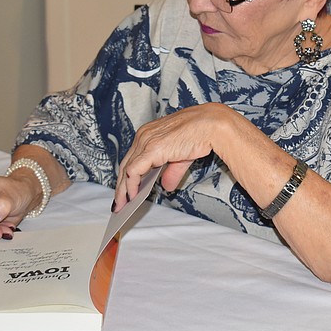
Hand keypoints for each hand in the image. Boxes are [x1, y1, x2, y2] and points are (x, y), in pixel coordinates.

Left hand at [113, 103, 234, 211]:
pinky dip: (130, 186)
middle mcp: (144, 135)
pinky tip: (132, 196)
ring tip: (122, 205)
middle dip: (121, 186)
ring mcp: (146, 141)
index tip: (124, 190)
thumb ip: (171, 171)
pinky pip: (134, 171)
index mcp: (149, 133)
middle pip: (126, 164)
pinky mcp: (151, 149)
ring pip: (126, 169)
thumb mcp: (182, 157)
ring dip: (123, 189)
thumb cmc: (200, 133)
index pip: (132, 158)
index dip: (126, 176)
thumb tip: (167, 186)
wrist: (211, 125)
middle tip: (119, 203)